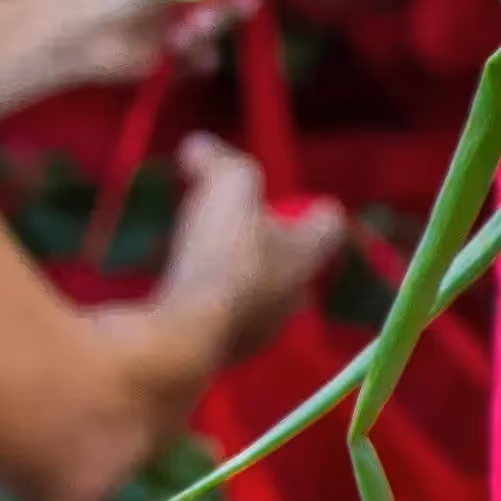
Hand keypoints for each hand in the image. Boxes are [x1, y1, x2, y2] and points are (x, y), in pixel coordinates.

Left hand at [39, 0, 256, 92]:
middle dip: (233, 1)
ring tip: (186, 31)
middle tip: (242, 5)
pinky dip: (198, 56)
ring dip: (212, 27)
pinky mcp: (166, 55)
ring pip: (216, 26)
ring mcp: (169, 20)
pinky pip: (202, 58)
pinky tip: (180, 50)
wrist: (82, 28)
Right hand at [136, 134, 346, 379]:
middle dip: (261, 239)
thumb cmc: (223, 254)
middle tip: (228, 218)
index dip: (308, 206)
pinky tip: (171, 283)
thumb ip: (219, 161)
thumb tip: (199, 146)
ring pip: (251, 290)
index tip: (282, 196)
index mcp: (307, 257)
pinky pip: (217, 314)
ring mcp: (258, 331)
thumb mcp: (228, 187)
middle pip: (289, 261)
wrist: (185, 336)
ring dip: (227, 268)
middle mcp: (292, 299)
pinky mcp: (221, 353)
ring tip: (191, 246)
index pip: (329, 224)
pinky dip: (200, 296)